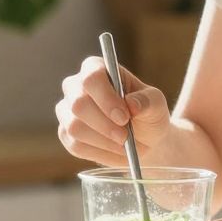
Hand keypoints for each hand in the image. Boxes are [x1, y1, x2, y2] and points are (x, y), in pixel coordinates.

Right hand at [55, 55, 170, 166]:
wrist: (142, 138)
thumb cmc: (147, 113)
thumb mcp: (156, 104)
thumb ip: (147, 101)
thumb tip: (132, 104)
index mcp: (95, 68)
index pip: (91, 78)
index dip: (106, 98)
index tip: (124, 117)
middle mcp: (75, 86)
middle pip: (78, 104)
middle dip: (104, 124)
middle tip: (125, 136)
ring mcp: (66, 111)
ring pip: (74, 127)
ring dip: (103, 140)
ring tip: (124, 143)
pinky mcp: (66, 134)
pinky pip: (76, 145)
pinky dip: (99, 152)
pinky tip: (115, 150)